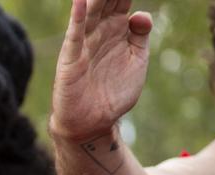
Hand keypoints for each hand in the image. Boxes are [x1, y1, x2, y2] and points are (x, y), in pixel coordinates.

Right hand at [50, 0, 153, 141]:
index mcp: (118, 28)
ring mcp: (85, 43)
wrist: (92, 123)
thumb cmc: (113, 93)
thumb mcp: (137, 62)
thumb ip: (141, 36)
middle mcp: (100, 31)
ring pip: (92, 10)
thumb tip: (142, 14)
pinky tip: (82, 2)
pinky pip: (75, 35)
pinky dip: (78, 17)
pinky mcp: (72, 59)